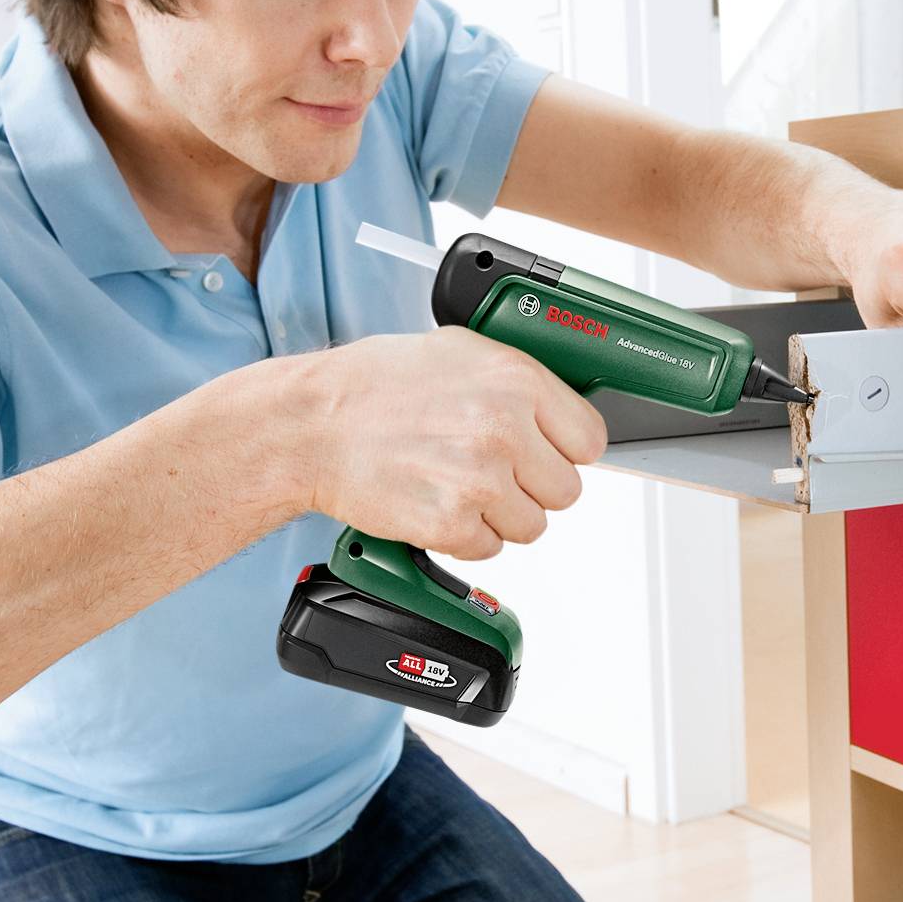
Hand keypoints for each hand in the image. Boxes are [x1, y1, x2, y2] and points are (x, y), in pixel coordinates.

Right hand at [292, 326, 607, 559]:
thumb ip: (517, 382)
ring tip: (454, 484)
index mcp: (517, 381)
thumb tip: (559, 412)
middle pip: (565, 491)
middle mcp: (505, 429)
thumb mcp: (457, 352)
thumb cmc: (374, 386)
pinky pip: (488, 548)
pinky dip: (462, 536)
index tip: (542, 454)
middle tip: (488, 472)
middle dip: (530, 488)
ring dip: (497, 516)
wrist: (312, 425)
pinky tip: (433, 501)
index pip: (589, 440)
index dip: (563, 451)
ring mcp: (480, 480)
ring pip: (531, 526)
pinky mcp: (451, 523)